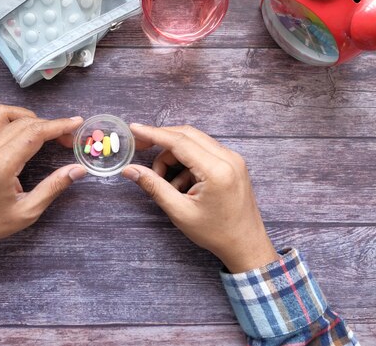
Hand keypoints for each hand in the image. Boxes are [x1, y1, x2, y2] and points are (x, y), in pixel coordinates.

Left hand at [0, 105, 86, 272]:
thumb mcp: (27, 211)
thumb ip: (54, 187)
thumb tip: (78, 169)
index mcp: (1, 165)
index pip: (35, 133)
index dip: (59, 126)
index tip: (77, 123)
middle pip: (24, 122)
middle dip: (49, 125)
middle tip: (66, 140)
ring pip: (2, 113)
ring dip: (25, 117)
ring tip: (40, 131)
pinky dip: (1, 120)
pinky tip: (11, 132)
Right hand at [122, 124, 277, 272]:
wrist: (245, 244)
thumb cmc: (215, 233)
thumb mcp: (179, 211)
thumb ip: (154, 186)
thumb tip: (130, 170)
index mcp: (217, 170)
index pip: (179, 141)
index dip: (153, 134)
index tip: (134, 129)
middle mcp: (228, 158)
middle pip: (186, 135)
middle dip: (161, 141)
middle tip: (140, 148)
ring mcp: (233, 159)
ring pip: (194, 142)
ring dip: (173, 155)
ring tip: (164, 181)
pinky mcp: (233, 163)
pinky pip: (203, 151)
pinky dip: (186, 162)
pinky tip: (181, 185)